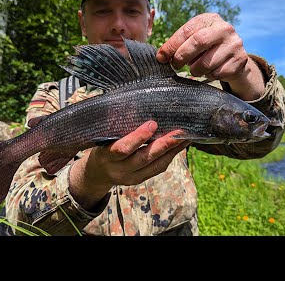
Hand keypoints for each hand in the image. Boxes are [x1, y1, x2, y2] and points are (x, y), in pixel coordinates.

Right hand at [68, 121, 189, 209]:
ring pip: (155, 165)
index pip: (123, 149)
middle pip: (144, 158)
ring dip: (173, 151)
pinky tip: (180, 145)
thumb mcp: (103, 136)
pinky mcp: (141, 179)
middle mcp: (119, 170)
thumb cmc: (102, 146)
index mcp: (107, 156)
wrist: (98, 173)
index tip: (152, 123)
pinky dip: (171, 156)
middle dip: (163, 145)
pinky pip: (159, 168)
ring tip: (187, 137)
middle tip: (179, 132)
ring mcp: (131, 177)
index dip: (138, 137)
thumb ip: (115, 124)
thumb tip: (133, 105)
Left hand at [156, 13, 264, 100]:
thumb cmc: (207, 48)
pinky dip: (209, 75)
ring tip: (195, 69)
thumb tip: (161, 56)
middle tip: (175, 65)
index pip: (187, 30)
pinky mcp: (240, 60)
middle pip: (198, 42)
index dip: (171, 45)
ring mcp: (235, 44)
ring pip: (207, 62)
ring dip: (195, 70)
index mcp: (210, 19)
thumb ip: (179, 44)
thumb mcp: (194, 40)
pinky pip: (217, 73)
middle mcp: (225, 28)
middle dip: (182, 56)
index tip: (161, 57)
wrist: (234, 57)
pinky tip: (211, 71)